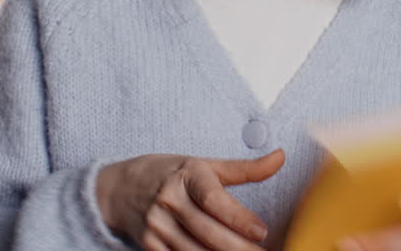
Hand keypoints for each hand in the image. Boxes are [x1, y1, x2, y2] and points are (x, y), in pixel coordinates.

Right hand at [96, 147, 284, 250]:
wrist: (119, 189)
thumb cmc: (170, 173)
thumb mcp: (204, 164)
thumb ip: (245, 168)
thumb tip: (281, 157)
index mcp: (187, 175)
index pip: (213, 199)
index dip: (238, 218)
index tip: (261, 232)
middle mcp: (169, 199)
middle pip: (207, 232)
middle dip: (238, 248)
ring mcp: (157, 225)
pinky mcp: (149, 246)